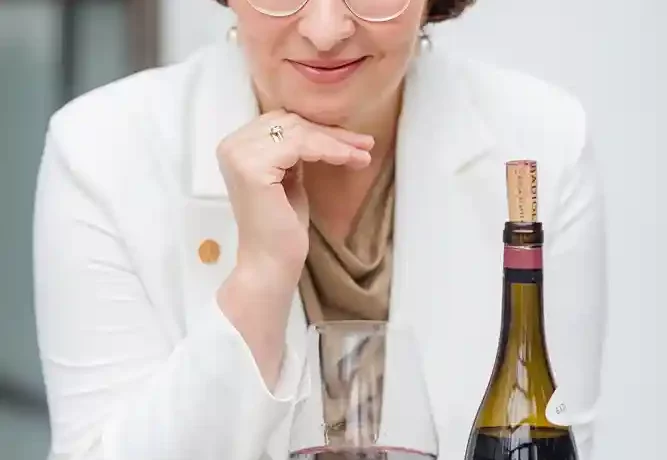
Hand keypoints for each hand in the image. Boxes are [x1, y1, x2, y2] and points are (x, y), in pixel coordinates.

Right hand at [217, 110, 373, 276]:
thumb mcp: (289, 179)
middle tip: (365, 144)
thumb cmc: (280, 229)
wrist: (270, 264)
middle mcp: (231, 146)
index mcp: (236, 147)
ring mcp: (239, 155)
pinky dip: (329, 150)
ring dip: (337, 142)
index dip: (319, 128)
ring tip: (362, 155)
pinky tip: (349, 159)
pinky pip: (300, 146)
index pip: (282, 122)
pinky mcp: (252, 168)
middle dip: (331, 132)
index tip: (353, 140)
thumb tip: (321, 130)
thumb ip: (294, 153)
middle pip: (290, 122)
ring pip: (299, 132)